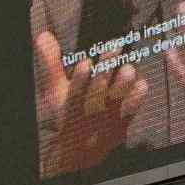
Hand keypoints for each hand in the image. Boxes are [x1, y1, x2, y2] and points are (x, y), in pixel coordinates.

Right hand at [34, 31, 147, 176]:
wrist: (81, 149)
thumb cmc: (69, 113)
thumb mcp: (55, 92)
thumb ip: (51, 63)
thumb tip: (43, 35)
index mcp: (71, 102)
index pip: (74, 90)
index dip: (81, 78)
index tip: (86, 63)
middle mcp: (89, 110)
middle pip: (99, 87)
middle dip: (106, 66)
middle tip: (114, 46)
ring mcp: (106, 118)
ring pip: (117, 97)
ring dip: (123, 81)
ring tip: (128, 68)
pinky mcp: (121, 124)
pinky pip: (132, 108)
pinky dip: (137, 95)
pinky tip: (140, 83)